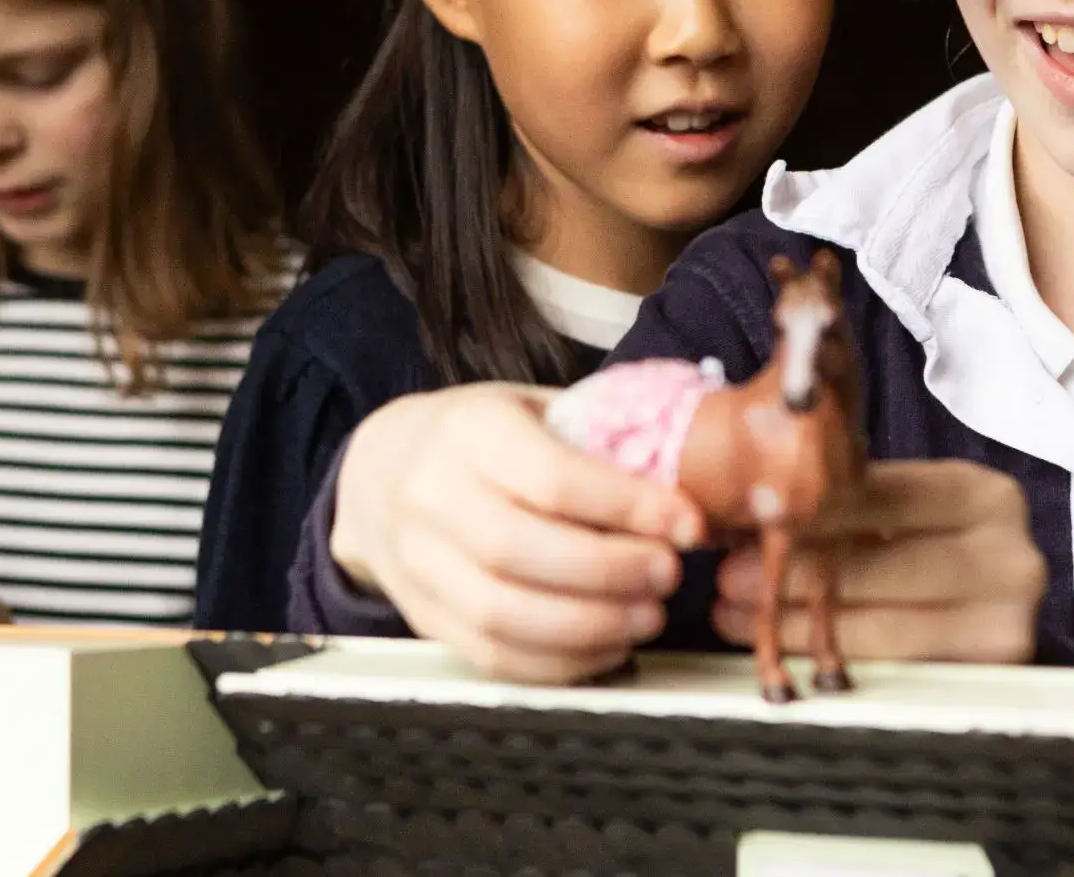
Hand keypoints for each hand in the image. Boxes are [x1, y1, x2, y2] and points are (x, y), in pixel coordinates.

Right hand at [331, 383, 706, 683]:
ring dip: (590, 626)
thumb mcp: (532, 410)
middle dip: (611, 572)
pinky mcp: (422, 617)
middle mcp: (430, 496)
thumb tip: (694, 481)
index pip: (551, 478)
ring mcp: (416, 563)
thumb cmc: (481, 438)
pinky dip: (558, 664)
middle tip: (670, 576)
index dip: (627, 506)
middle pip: (521, 551)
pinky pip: (490, 655)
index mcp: (468, 431)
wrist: (379, 473)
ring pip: (502, 613)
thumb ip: (599, 441)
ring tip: (648, 616)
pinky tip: (607, 647)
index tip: (688, 523)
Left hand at [712, 460, 1044, 662]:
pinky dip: (831, 659)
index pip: (880, 499)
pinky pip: (894, 670)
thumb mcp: (901, 503)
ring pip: (882, 628)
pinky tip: (782, 647)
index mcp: (985, 496)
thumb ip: (845, 498)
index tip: (749, 519)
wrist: (992, 602)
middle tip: (730, 576)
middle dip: (793, 572)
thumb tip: (750, 499)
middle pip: (880, 565)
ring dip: (798, 624)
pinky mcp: (987, 676)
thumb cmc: (927, 542)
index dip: (807, 511)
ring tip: (737, 614)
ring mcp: (1007, 623)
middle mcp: (1011, 558)